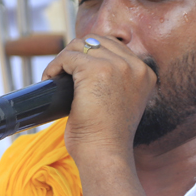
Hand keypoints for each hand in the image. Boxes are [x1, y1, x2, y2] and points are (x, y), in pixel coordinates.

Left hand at [42, 36, 158, 161]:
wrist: (105, 154)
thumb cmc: (108, 137)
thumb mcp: (121, 103)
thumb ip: (115, 81)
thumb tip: (84, 64)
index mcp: (145, 73)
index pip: (113, 46)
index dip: (90, 54)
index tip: (75, 71)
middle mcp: (136, 66)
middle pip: (97, 41)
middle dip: (76, 53)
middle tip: (63, 73)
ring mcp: (118, 66)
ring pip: (80, 45)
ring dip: (63, 59)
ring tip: (55, 77)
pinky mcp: (97, 70)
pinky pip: (67, 56)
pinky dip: (54, 66)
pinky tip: (49, 79)